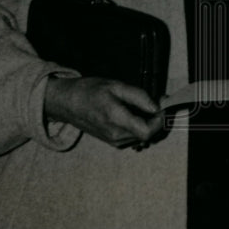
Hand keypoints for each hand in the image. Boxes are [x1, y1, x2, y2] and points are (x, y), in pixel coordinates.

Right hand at [44, 76, 164, 150]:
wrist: (67, 103)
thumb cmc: (89, 91)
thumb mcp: (116, 86)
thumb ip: (139, 97)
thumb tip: (157, 107)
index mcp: (116, 119)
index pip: (148, 131)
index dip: (159, 120)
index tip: (161, 106)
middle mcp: (116, 135)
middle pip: (147, 134)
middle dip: (153, 119)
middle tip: (152, 101)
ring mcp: (113, 141)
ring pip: (141, 136)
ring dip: (145, 122)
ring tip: (136, 106)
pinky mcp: (112, 142)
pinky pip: (132, 136)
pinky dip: (137, 126)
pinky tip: (129, 113)